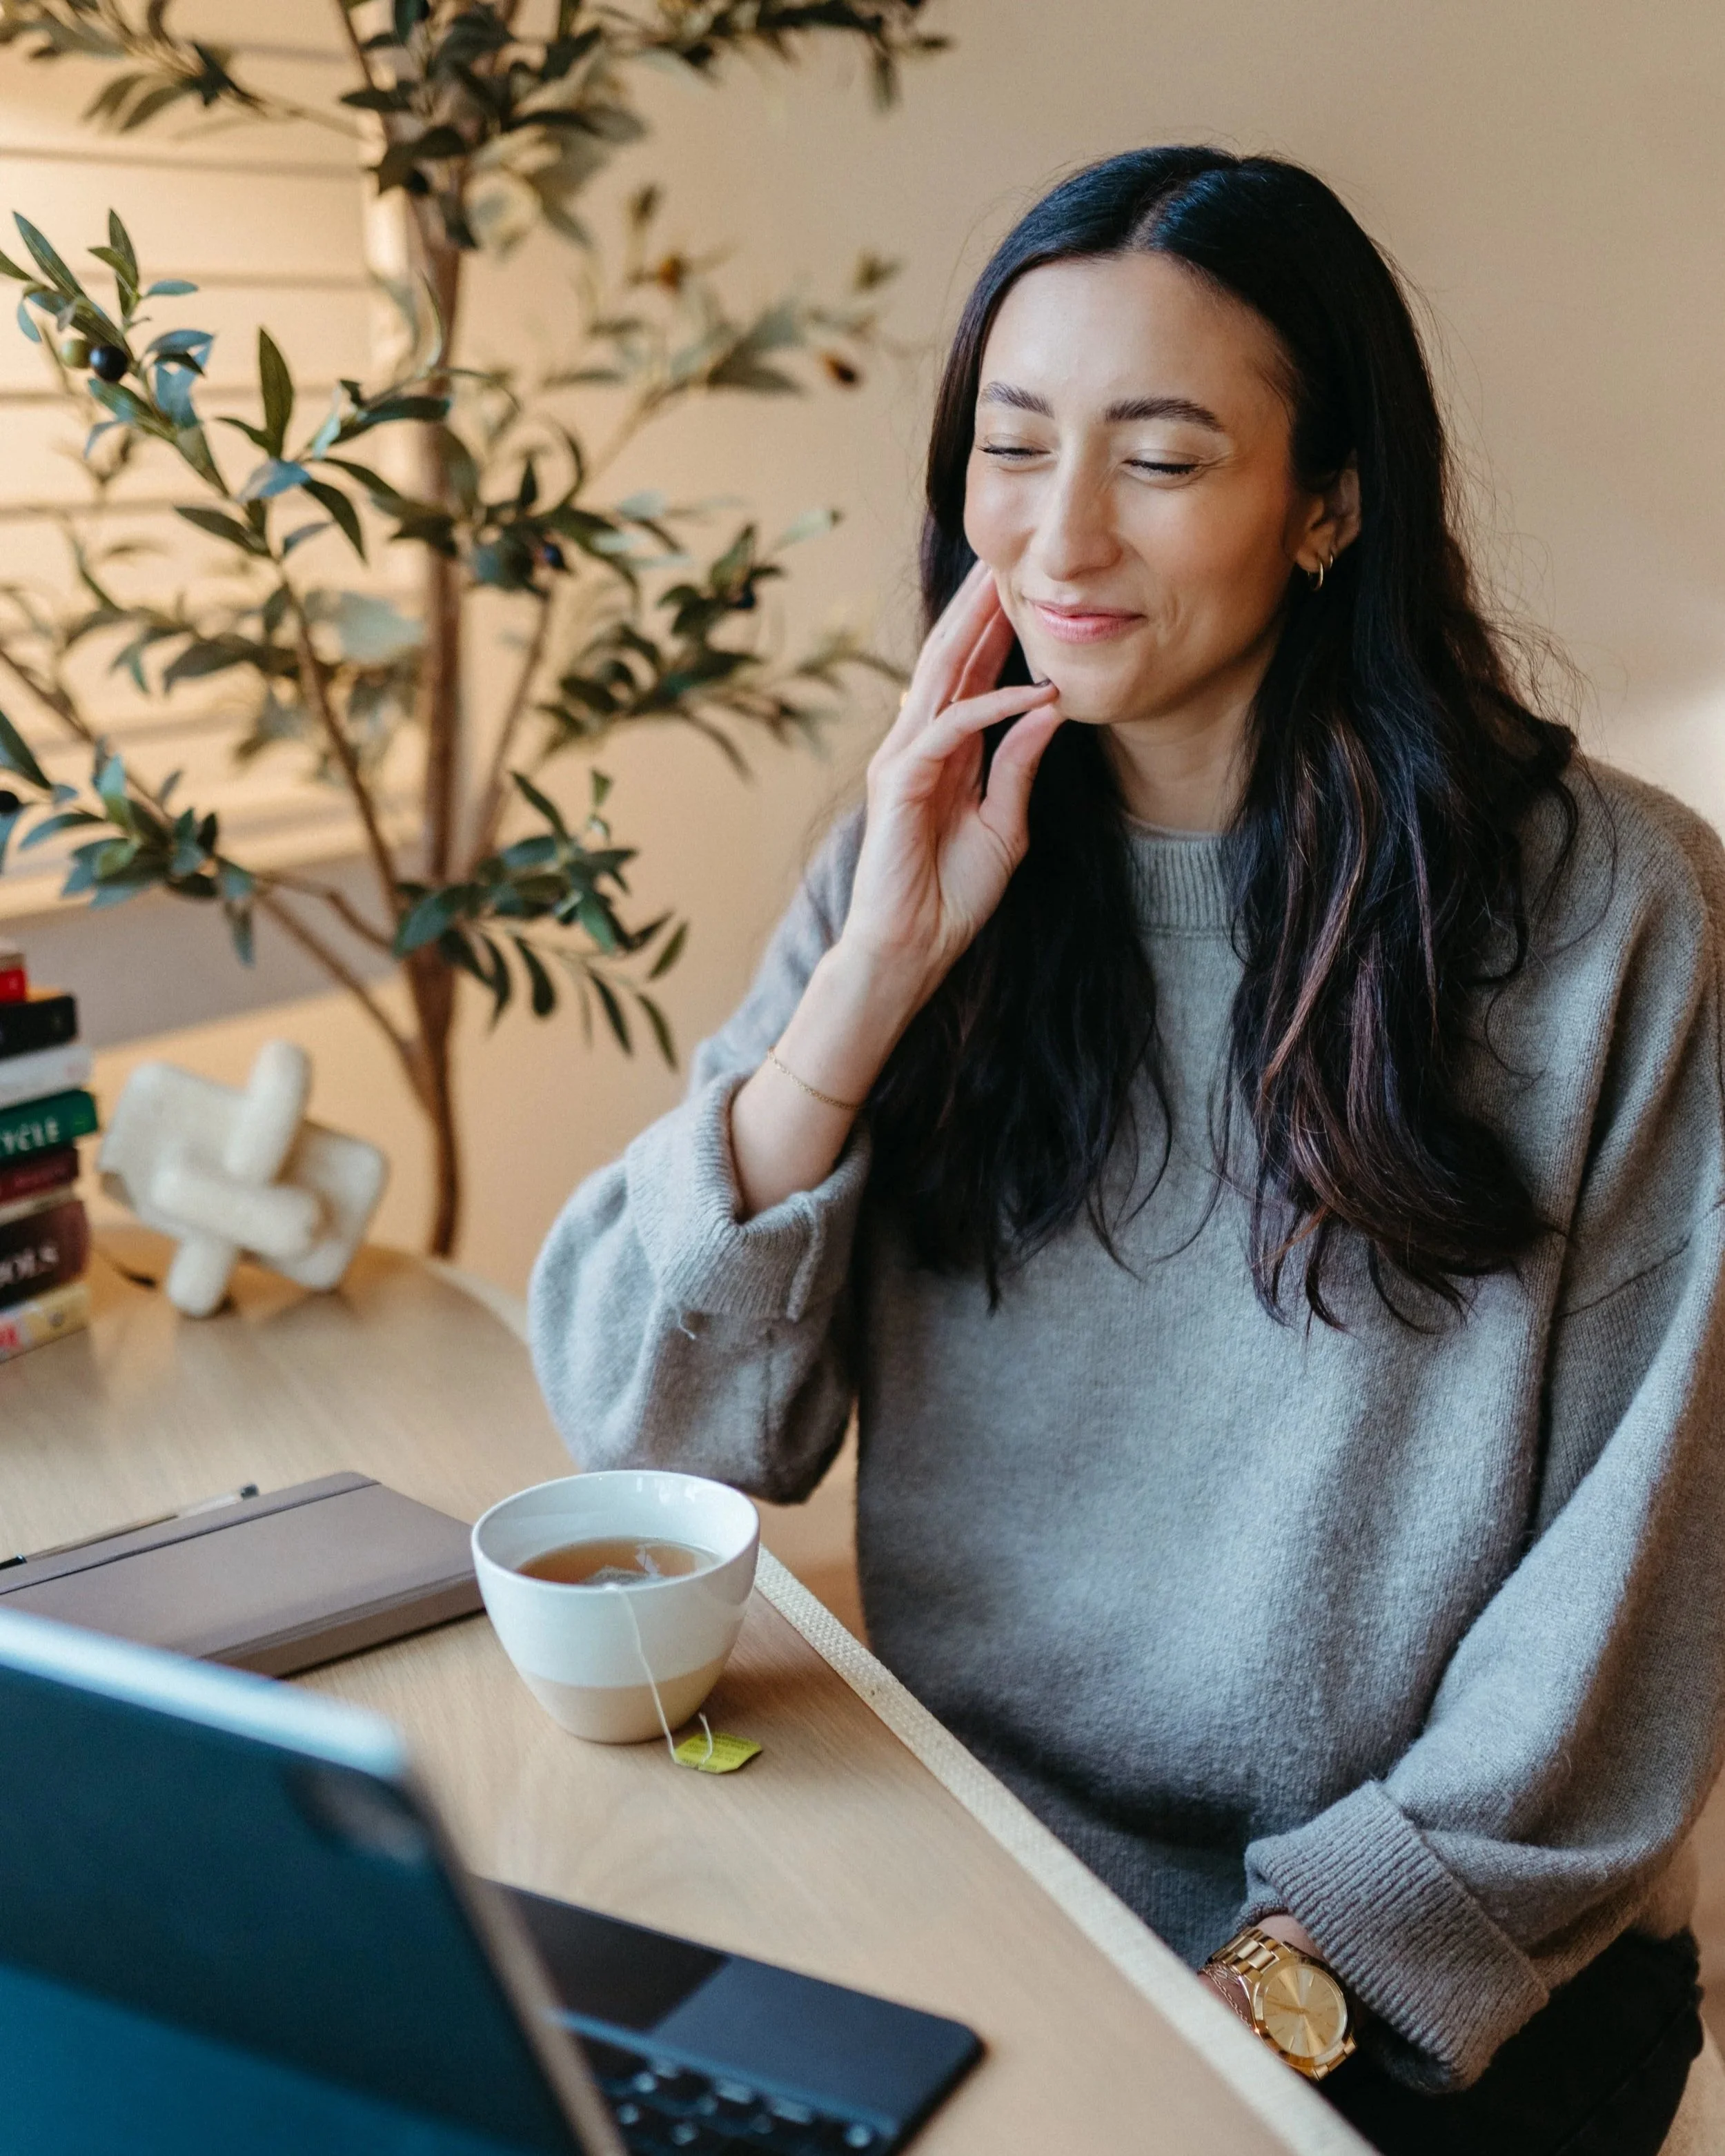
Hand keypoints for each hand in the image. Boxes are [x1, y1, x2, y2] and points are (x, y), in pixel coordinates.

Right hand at [727, 562, 1060, 1219]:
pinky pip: (953, 728)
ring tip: (1013, 586)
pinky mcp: (900, 782)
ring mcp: (903, 759)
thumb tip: (1047, 708)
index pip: (969, 675)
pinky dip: (997, 706)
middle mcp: (918, 744)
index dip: (994, 629)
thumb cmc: (950, 898)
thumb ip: (1019, 767)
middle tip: (1011, 553)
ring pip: (942, 677)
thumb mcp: (1005, 826)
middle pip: (950, 658)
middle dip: (979, 606)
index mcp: (944, 752)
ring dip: (979, 630)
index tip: (1026, 586)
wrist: (910, 951)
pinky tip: (1040, 690)